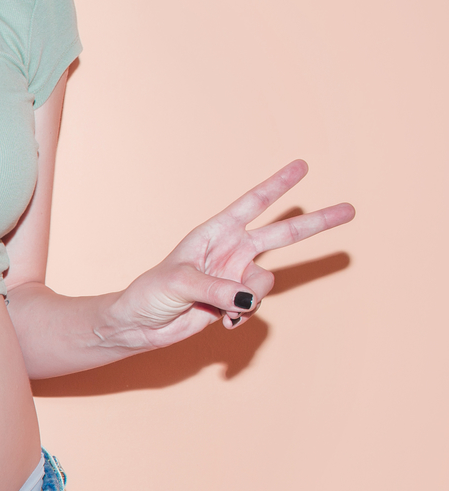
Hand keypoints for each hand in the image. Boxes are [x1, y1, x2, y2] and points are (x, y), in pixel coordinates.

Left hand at [104, 160, 354, 347]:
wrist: (140, 324)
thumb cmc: (151, 293)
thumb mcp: (180, 283)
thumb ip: (218, 288)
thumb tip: (250, 297)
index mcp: (215, 233)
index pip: (252, 204)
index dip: (277, 186)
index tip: (302, 166)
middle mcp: (231, 251)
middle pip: (283, 234)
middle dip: (316, 223)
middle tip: (350, 209)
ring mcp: (235, 276)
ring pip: (266, 282)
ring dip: (251, 299)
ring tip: (226, 310)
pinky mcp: (234, 301)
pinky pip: (254, 306)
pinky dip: (243, 316)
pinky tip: (224, 322)